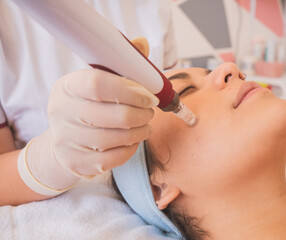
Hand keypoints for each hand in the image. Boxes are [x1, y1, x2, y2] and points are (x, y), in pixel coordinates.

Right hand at [18, 37, 156, 194]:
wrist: (63, 142)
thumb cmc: (87, 105)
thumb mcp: (97, 80)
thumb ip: (121, 64)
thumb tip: (142, 44)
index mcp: (67, 86)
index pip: (99, 84)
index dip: (131, 90)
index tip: (150, 96)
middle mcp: (61, 113)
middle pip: (114, 116)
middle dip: (142, 114)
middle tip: (150, 111)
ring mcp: (65, 140)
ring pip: (115, 139)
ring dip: (140, 132)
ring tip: (145, 125)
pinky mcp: (76, 162)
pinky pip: (113, 159)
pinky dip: (130, 148)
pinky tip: (133, 140)